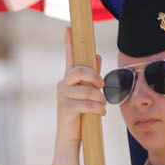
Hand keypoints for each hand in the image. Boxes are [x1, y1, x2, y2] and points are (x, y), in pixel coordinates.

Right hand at [56, 28, 104, 149]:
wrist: (70, 136)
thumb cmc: (80, 114)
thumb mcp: (88, 93)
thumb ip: (92, 75)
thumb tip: (97, 56)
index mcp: (69, 79)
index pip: (69, 57)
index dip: (69, 42)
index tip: (69, 27)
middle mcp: (63, 84)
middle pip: (79, 71)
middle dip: (94, 77)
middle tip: (102, 85)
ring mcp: (63, 95)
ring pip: (87, 90)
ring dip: (99, 98)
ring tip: (102, 105)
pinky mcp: (66, 107)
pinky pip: (87, 103)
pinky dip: (98, 108)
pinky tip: (100, 113)